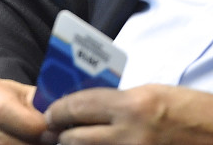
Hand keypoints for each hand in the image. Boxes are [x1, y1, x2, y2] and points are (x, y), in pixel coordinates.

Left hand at [45, 85, 212, 143]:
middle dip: (63, 134)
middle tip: (59, 131)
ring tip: (76, 140)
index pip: (75, 108)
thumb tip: (80, 107)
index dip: (56, 111)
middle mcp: (130, 136)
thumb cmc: (186, 110)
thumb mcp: (147, 96)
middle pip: (74, 139)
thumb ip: (112, 102)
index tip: (50, 114)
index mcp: (130, 107)